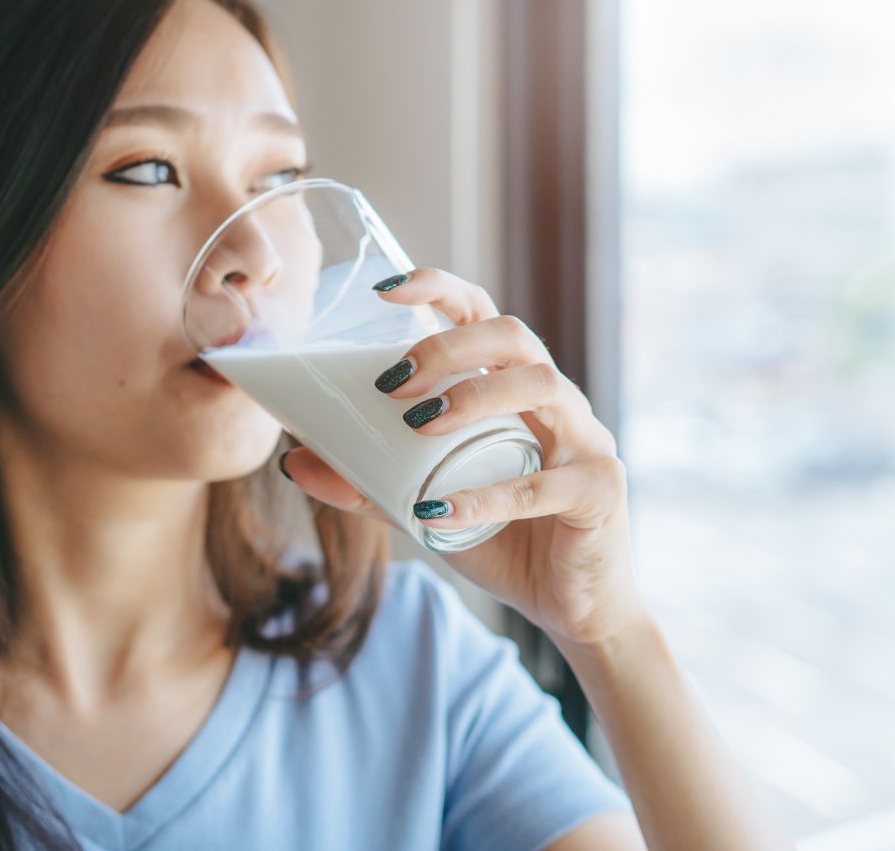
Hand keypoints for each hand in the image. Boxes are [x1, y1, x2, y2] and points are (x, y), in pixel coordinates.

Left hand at [279, 267, 650, 646]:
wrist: (568, 606)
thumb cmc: (501, 540)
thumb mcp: (421, 506)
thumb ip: (366, 483)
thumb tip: (294, 460)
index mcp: (514, 389)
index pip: (483, 314)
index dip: (439, 289)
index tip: (384, 291)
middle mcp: (556, 401)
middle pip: (512, 336)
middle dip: (447, 346)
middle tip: (391, 383)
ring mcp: (585, 440)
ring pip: (541, 385)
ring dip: (475, 396)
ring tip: (420, 424)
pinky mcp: (600, 490)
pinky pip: (543, 485)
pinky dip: (486, 496)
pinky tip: (440, 510)